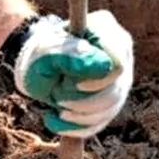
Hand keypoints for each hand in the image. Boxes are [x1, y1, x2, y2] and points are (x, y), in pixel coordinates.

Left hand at [14, 11, 133, 137]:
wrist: (37, 65)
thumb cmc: (41, 53)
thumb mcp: (46, 52)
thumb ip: (71, 56)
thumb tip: (103, 66)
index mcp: (108, 31)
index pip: (117, 65)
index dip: (97, 82)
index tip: (72, 85)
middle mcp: (121, 53)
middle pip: (116, 91)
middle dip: (82, 101)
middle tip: (56, 96)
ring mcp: (120, 79)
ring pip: (111, 109)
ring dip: (78, 115)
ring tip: (56, 106)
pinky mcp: (112, 100)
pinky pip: (101, 122)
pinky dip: (77, 127)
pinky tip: (57, 119)